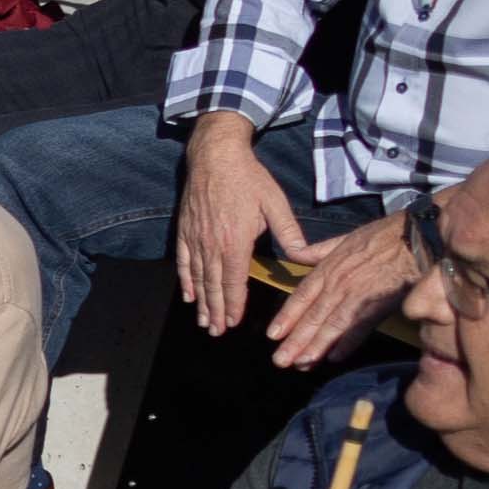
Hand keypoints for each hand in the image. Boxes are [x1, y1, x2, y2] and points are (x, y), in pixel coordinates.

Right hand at [170, 117, 306, 338]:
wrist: (215, 156)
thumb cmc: (248, 178)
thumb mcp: (275, 203)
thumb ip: (289, 233)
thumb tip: (304, 257)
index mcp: (236, 241)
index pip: (234, 281)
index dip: (234, 304)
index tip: (234, 322)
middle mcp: (212, 245)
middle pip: (214, 285)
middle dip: (216, 311)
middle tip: (217, 332)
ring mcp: (196, 239)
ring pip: (198, 278)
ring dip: (201, 302)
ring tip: (204, 322)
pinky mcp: (185, 231)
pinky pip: (184, 262)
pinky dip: (185, 281)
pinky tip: (188, 295)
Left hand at [262, 208, 422, 368]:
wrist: (416, 238)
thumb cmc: (384, 236)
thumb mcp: (344, 238)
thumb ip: (318, 250)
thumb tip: (294, 253)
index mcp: (328, 269)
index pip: (300, 297)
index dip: (286, 317)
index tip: (272, 335)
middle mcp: (338, 285)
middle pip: (312, 317)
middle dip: (294, 341)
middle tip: (280, 362)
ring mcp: (357, 296)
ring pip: (331, 326)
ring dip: (315, 348)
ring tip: (301, 365)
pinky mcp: (379, 305)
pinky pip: (359, 328)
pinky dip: (347, 344)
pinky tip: (334, 358)